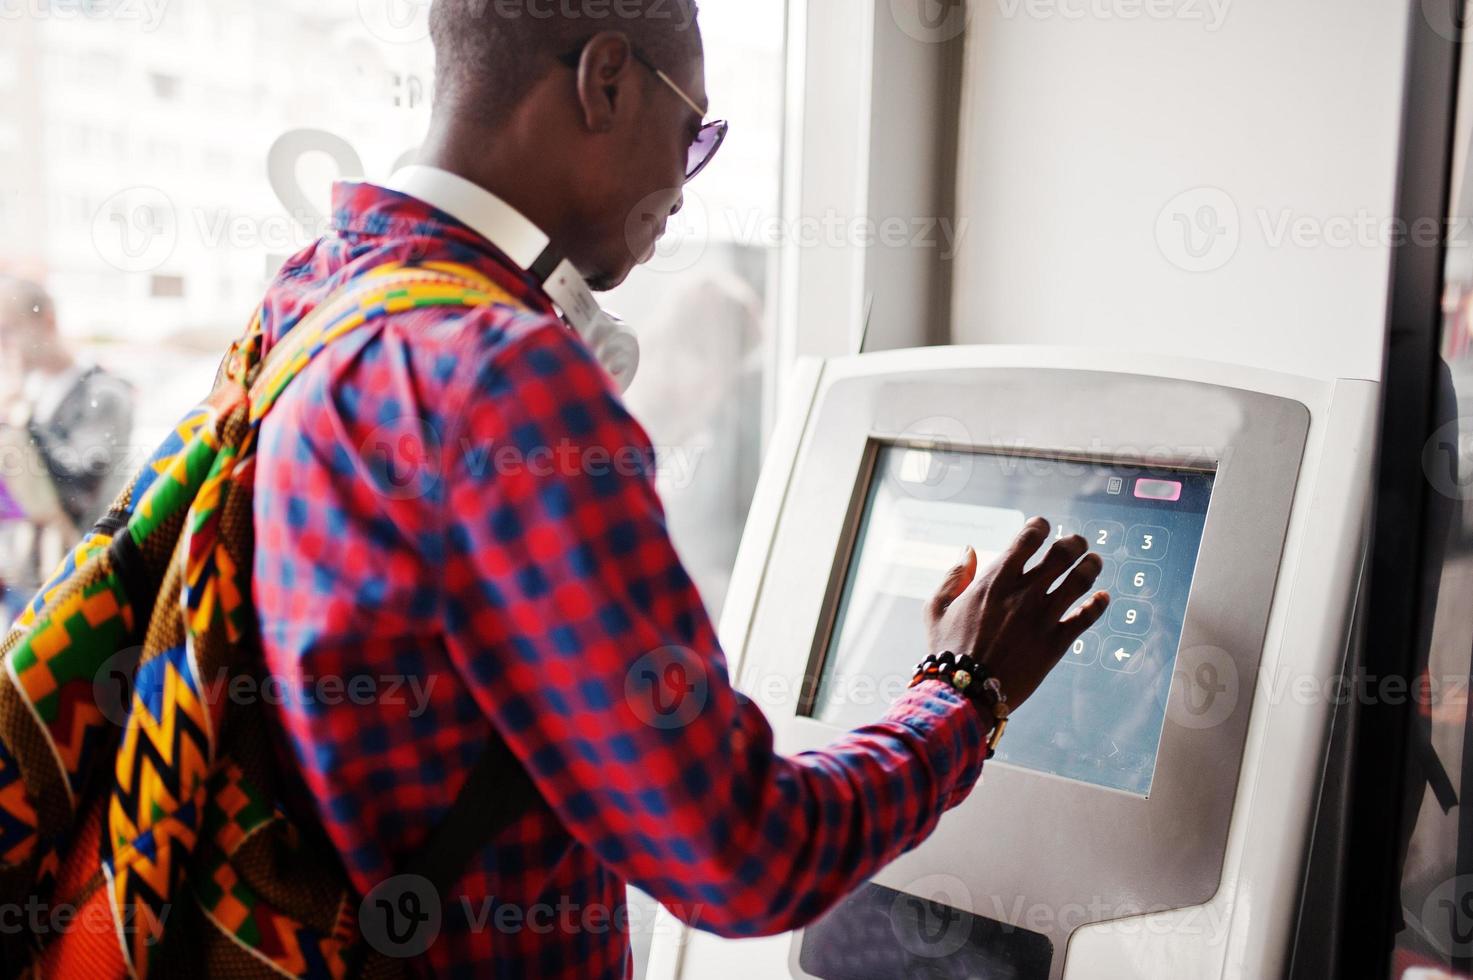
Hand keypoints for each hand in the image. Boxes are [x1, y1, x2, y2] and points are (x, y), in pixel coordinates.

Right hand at [926, 517, 1109, 713]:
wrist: (965, 692)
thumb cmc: (947, 650)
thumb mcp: (936, 608)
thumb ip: (954, 576)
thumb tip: (969, 550)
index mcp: (995, 581)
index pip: (1028, 539)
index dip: (1040, 526)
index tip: (1042, 527)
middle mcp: (1023, 594)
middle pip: (1062, 553)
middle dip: (1073, 542)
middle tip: (1077, 543)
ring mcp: (1042, 618)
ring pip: (1080, 580)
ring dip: (1091, 566)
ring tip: (1093, 562)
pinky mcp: (1056, 643)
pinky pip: (1086, 618)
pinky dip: (1098, 604)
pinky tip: (1102, 598)